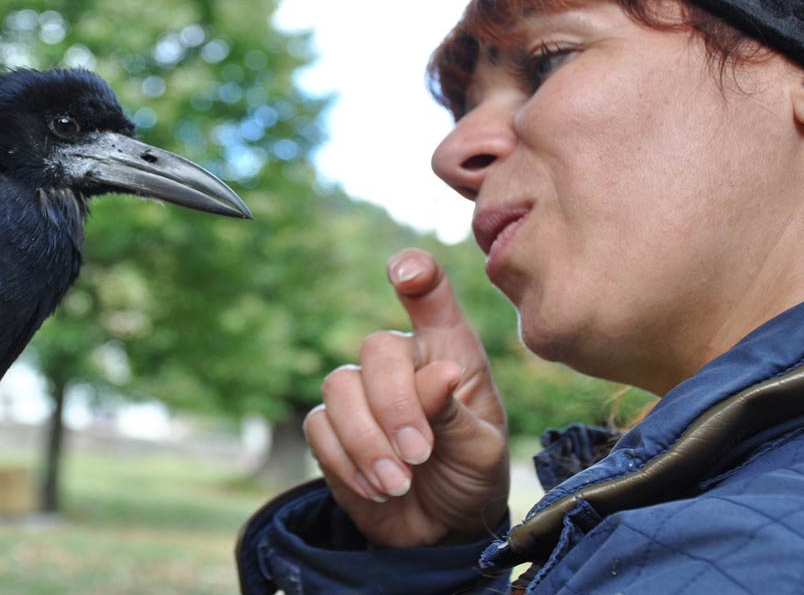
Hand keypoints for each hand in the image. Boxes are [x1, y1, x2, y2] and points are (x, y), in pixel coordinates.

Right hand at [304, 248, 508, 547]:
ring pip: (338, 388)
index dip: (417, 274)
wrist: (441, 529)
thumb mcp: (483, 450)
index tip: (406, 273)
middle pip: (376, 350)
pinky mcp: (331, 429)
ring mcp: (360, 393)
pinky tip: (379, 489)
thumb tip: (439, 374)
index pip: (430, 297)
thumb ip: (456, 414)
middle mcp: (401, 362)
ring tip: (400, 483)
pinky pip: (320, 428)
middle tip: (420, 455)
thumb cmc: (471, 474)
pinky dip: (348, 463)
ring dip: (368, 441)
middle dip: (394, 405)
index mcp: (448, 351)